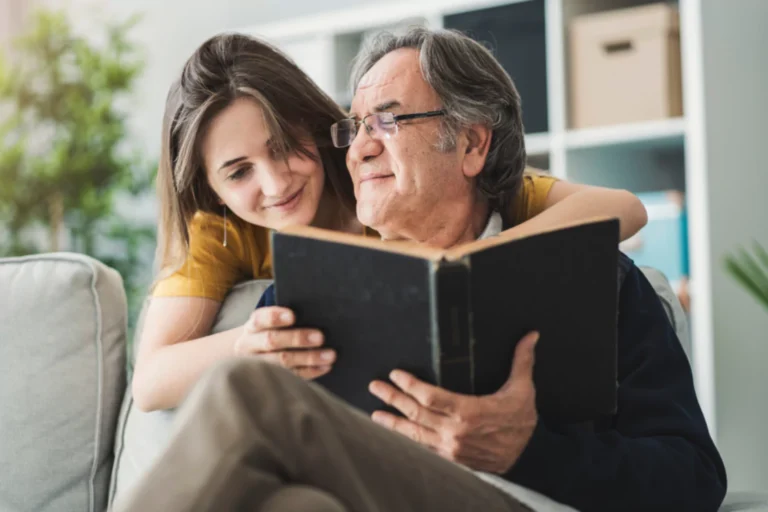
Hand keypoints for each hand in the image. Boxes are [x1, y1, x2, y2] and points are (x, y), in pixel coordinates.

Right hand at [234, 307, 334, 379]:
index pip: (260, 319)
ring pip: (282, 362)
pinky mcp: (270, 379)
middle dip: (297, 338)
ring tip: (330, 355)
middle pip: (271, 341)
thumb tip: (314, 315)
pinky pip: (291, 376)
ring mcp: (258, 365)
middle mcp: (251, 346)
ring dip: (309, 358)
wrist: (250, 355)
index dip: (275, 317)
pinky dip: (310, 371)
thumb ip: (286, 319)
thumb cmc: (269, 333)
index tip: (293, 316)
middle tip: (320, 337)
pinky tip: (325, 367)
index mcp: (252, 327)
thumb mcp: (268, 324)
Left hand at [369, 331, 539, 473]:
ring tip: (375, 413)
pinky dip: (407, 439)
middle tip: (375, 386)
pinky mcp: (451, 458)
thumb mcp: (523, 389)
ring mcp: (451, 447)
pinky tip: (396, 432)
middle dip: (393, 398)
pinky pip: (423, 448)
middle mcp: (455, 431)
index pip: (430, 397)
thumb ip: (522, 361)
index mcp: (469, 412)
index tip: (396, 375)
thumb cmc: (522, 420)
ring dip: (393, 422)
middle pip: (416, 413)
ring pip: (415, 433)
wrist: (529, 455)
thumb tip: (530, 335)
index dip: (410, 385)